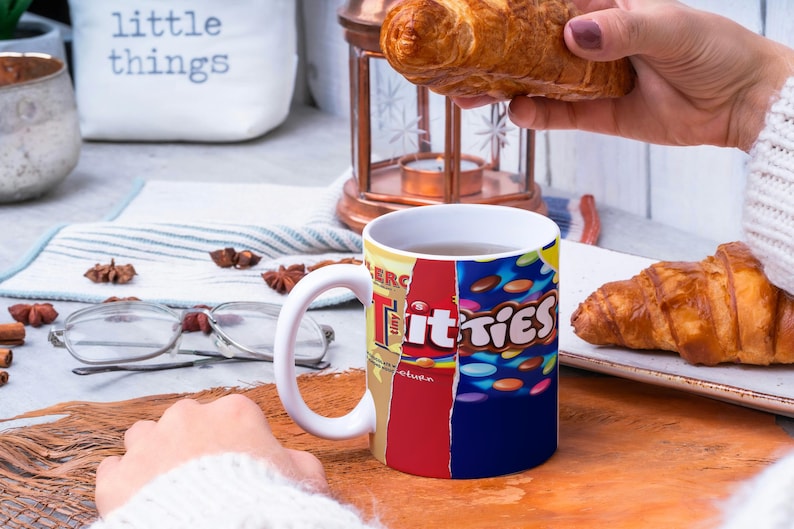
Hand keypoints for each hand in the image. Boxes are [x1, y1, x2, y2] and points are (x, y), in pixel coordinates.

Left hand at [94, 394, 327, 516]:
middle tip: (203, 477)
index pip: (233, 414)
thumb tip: (296, 463)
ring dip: (153, 454)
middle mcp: (188, 419)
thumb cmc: (259, 508)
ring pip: (144, 436)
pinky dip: (124, 481)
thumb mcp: (302, 481)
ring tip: (167, 486)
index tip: (238, 461)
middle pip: (185, 420)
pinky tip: (140, 499)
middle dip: (191, 443)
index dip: (236, 441)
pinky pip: (114, 469)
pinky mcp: (119, 478)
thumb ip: (298, 463)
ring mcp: (149, 446)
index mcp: (234, 413)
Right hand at [456, 0, 793, 151]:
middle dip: (494, 55)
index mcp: (606, 9)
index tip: (474, 15)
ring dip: (502, 88)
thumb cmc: (714, 49)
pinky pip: (559, 114)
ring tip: (471, 94)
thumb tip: (575, 34)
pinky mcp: (598, 114)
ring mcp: (591, 80)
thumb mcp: (670, 27)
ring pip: (536, 82)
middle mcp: (592, 43)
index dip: (510, 12)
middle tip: (457, 63)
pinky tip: (517, 112)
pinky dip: (536, 115)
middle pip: (531, 47)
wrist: (741, 102)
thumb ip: (623, 29)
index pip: (548, 8)